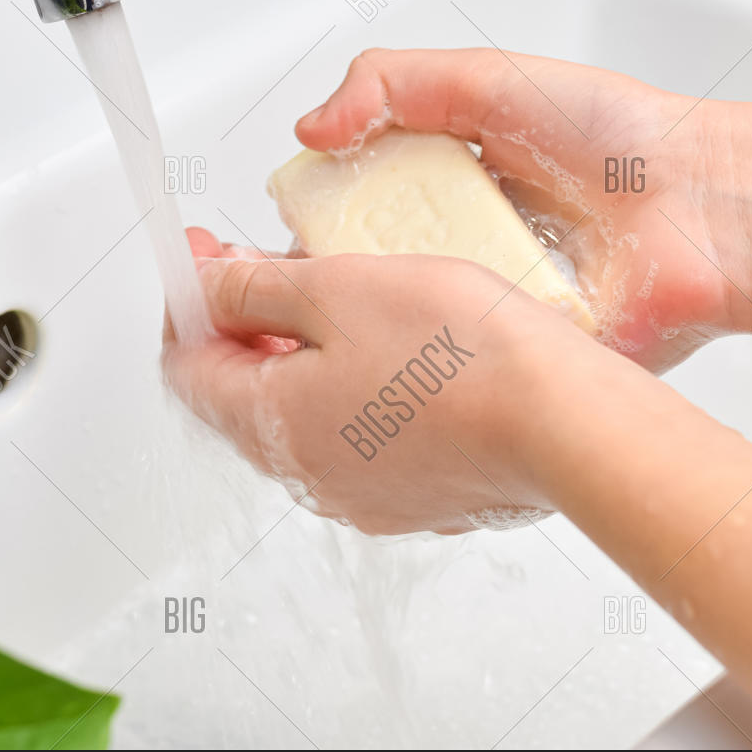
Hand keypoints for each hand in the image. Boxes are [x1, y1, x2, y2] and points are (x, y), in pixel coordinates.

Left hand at [163, 232, 642, 535]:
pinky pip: (359, 434)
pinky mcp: (416, 495)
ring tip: (337, 290)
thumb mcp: (337, 290)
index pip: (185, 365)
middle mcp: (307, 476)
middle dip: (244, 321)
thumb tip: (204, 287)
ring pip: (302, 412)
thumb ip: (256, 289)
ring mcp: (363, 494)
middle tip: (266, 261)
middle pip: (241, 391)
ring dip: (301, 350)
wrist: (566, 425)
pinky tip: (390, 342)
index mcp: (270, 426)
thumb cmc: (462, 357)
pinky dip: (354, 384)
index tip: (202, 256)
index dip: (188, 301)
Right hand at [296, 48, 751, 370]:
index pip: (351, 212)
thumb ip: (391, 82)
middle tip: (288, 301)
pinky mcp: (516, 356)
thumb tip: (312, 128)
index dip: (310, 226)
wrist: (703, 209)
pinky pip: (462, 370)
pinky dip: (432, 369)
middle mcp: (459, 249)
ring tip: (331, 337)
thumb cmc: (618, 137)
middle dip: (326, 291)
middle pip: (366, 278)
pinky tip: (404, 365)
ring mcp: (486, 306)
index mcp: (444, 186)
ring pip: (405, 331)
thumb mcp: (488, 78)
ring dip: (372, 333)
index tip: (277, 236)